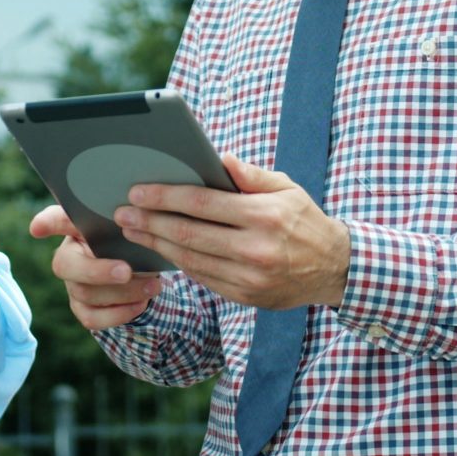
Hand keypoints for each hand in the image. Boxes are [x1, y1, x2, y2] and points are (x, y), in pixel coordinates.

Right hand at [29, 204, 164, 329]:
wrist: (145, 271)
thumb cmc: (134, 241)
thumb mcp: (134, 227)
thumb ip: (130, 221)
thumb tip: (138, 220)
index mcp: (78, 228)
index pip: (57, 220)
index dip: (46, 224)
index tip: (37, 228)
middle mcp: (69, 255)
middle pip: (67, 266)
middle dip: (98, 271)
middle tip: (127, 271)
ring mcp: (72, 284)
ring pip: (85, 293)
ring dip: (123, 292)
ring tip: (152, 286)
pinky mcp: (82, 309)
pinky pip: (92, 318)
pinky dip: (120, 313)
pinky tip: (141, 304)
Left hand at [113, 154, 350, 310]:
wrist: (334, 269)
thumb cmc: (305, 220)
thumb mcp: (287, 188)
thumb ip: (252, 175)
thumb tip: (220, 159)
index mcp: (264, 216)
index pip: (203, 203)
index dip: (166, 196)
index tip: (138, 190)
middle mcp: (255, 249)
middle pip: (189, 233)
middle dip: (150, 221)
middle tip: (122, 212)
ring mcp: (249, 277)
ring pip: (190, 259)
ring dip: (156, 244)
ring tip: (133, 229)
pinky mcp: (246, 296)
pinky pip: (203, 277)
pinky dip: (178, 262)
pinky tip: (161, 249)